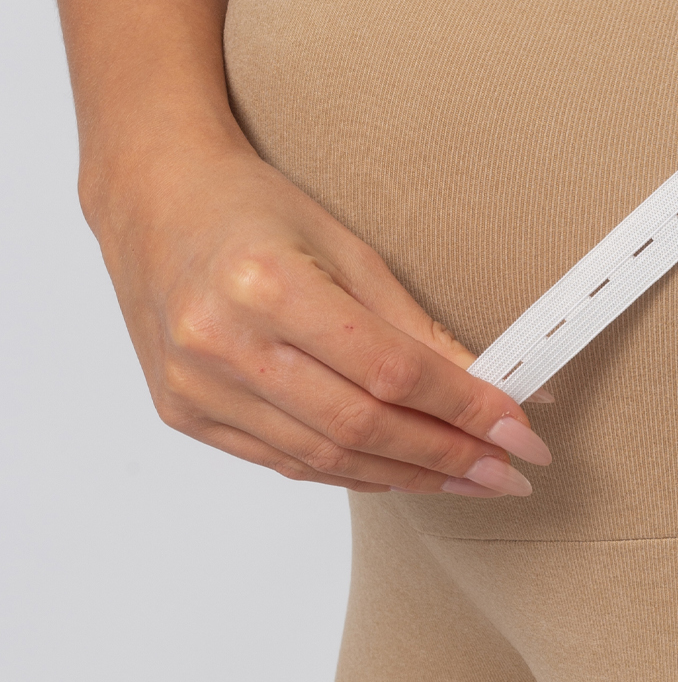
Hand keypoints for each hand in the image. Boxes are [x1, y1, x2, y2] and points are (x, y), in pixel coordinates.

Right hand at [89, 131, 551, 496]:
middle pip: (359, 425)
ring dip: (407, 476)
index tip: (520, 430)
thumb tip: (502, 385)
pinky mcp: (185, 414)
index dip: (463, 408)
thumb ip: (419, 327)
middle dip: (447, 456)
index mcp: (265, 285)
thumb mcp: (348, 248)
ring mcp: (196, 386)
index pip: (389, 369)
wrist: (152, 201)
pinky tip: (399, 472)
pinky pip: (284, 462)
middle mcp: (222, 342)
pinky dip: (350, 473)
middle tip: (507, 474)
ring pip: (324, 459)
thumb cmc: (252, 209)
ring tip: (469, 481)